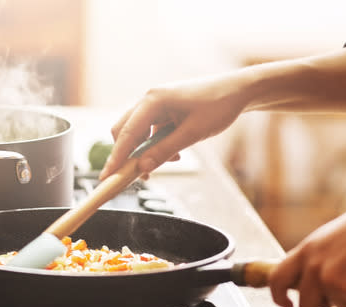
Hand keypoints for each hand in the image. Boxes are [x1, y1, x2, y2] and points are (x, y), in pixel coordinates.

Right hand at [99, 72, 249, 179]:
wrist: (239, 91)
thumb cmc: (219, 106)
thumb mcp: (192, 134)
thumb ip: (164, 151)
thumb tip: (142, 167)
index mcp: (153, 100)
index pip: (126, 133)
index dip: (115, 158)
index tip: (107, 177)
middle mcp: (150, 99)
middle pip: (125, 131)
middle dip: (129, 155)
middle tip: (138, 176)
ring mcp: (156, 103)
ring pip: (138, 133)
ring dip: (146, 151)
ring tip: (170, 162)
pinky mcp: (164, 109)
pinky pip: (151, 131)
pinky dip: (156, 144)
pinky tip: (175, 152)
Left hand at [268, 188, 345, 306]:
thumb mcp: (330, 239)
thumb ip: (316, 260)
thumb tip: (307, 286)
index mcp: (305, 250)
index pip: (277, 279)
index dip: (278, 297)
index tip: (287, 305)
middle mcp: (313, 266)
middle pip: (306, 306)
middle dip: (323, 306)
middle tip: (344, 291)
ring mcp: (330, 279)